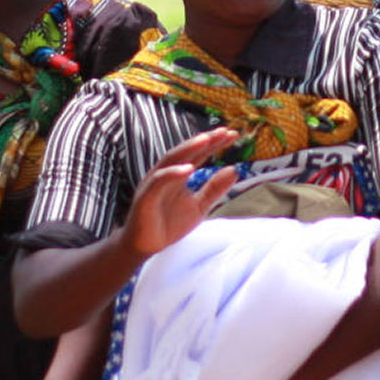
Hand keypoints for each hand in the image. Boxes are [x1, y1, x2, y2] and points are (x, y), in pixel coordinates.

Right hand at [120, 128, 237, 256]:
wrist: (144, 247)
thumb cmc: (169, 224)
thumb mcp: (199, 207)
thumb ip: (215, 189)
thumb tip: (235, 170)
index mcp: (179, 174)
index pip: (198, 154)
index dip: (215, 144)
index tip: (233, 134)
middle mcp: (166, 173)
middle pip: (186, 151)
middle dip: (204, 140)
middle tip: (224, 131)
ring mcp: (154, 183)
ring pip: (170, 160)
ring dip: (188, 149)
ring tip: (206, 140)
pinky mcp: (145, 197)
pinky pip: (158, 181)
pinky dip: (172, 174)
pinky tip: (188, 169)